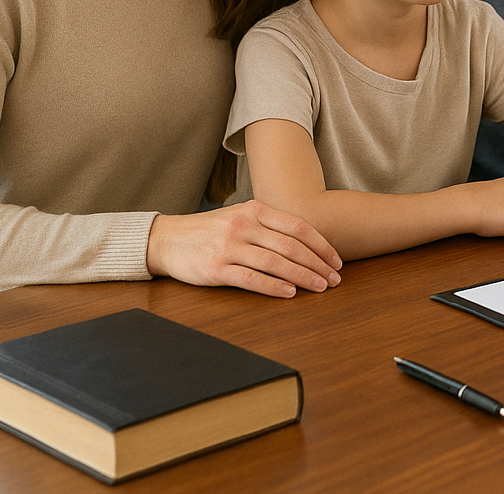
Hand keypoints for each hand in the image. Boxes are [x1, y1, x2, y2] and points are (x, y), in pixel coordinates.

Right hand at [147, 201, 342, 297]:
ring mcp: (229, 247)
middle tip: (335, 279)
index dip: (321, 245)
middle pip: (291, 246)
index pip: (298, 227)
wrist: (167, 239)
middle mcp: (244, 225)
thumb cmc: (210, 230)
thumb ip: (269, 225)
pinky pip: (251, 279)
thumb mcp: (240, 216)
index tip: (337, 261)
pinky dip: (274, 287)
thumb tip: (307, 242)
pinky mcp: (216, 269)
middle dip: (318, 264)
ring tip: (320, 287)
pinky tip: (290, 293)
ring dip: (303, 277)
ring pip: (276, 263)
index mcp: (254, 210)